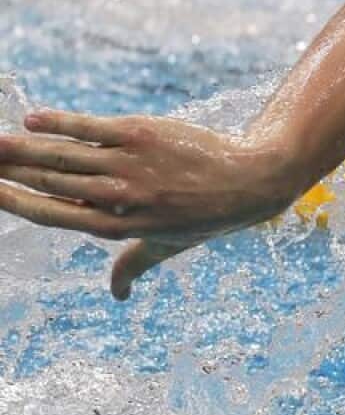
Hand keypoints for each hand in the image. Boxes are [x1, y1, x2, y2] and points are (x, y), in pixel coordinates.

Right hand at [0, 110, 299, 299]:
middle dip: (8, 170)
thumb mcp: (170, 245)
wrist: (250, 181)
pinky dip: (60, 123)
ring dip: (21, 146)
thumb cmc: (206, 215)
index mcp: (118, 227)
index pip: (53, 214)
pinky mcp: (141, 133)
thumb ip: (134, 265)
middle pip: (49, 181)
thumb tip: (118, 294)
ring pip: (62, 154)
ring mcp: (130, 164)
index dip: (15, 202)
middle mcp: (120, 197)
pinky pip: (91, 128)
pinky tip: (33, 119)